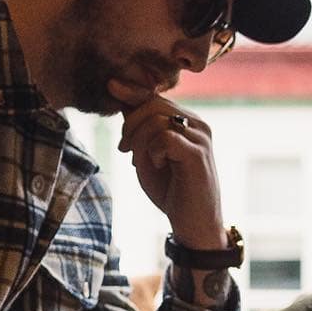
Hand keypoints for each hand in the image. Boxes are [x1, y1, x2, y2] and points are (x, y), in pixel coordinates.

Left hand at [109, 80, 225, 248]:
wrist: (193, 223)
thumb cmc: (171, 190)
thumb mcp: (148, 154)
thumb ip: (140, 129)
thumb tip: (123, 99)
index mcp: (188, 122)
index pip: (156, 97)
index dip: (132, 91)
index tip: (111, 86)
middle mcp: (198, 125)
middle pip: (154, 104)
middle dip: (130, 124)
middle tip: (124, 148)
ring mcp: (201, 138)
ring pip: (157, 120)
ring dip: (139, 141)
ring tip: (139, 161)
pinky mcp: (198, 154)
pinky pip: (165, 138)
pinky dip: (153, 152)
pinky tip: (158, 165)